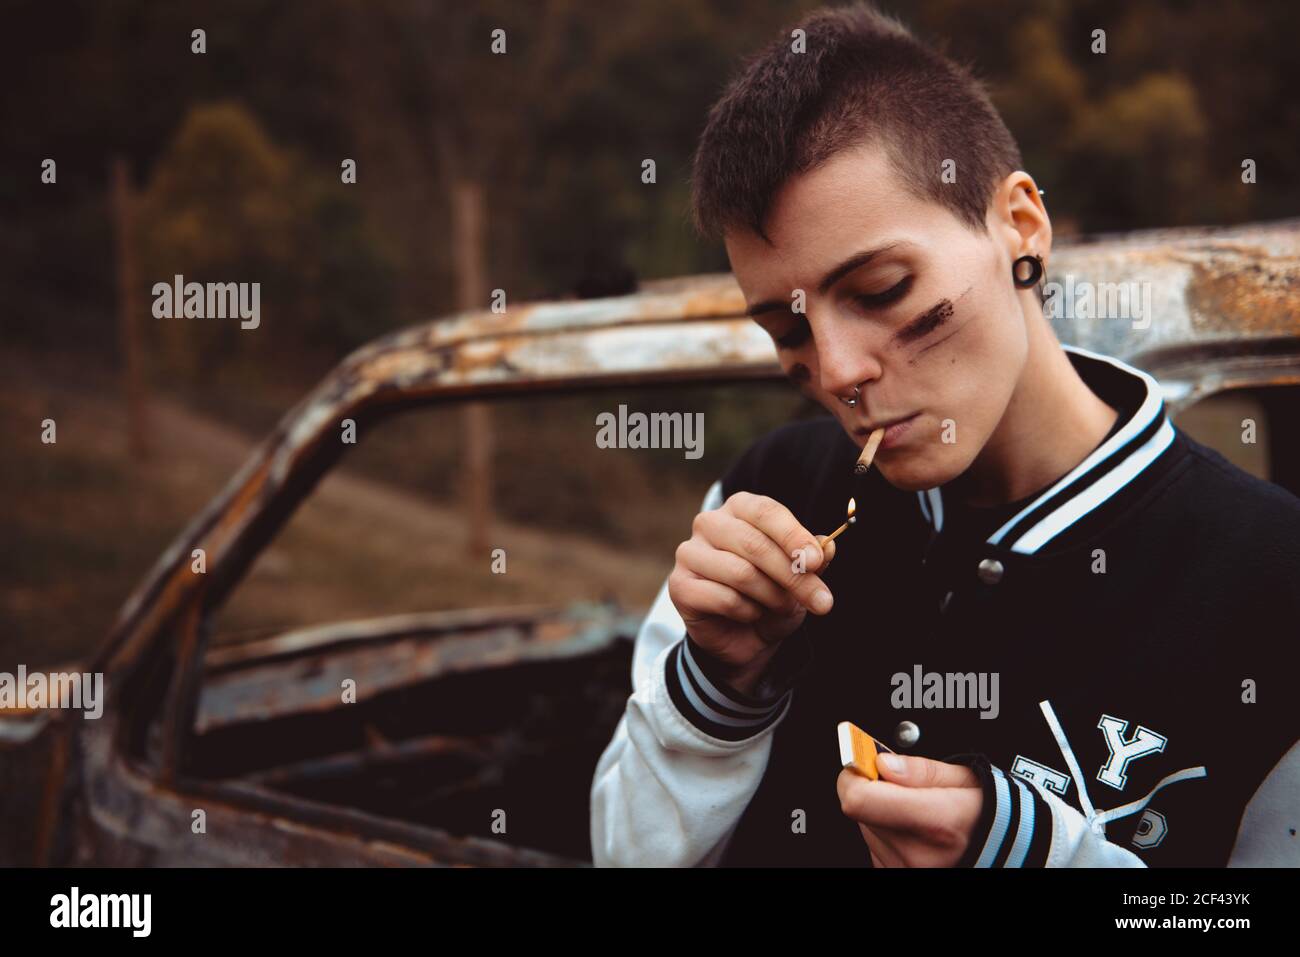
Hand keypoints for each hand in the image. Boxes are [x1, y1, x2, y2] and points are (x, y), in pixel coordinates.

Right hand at [668, 491, 835, 694]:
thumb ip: (812, 558)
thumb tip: (828, 546)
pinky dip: (748, 612)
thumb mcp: (800, 576)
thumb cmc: (771, 595)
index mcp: (739, 508)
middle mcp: (709, 523)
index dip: (794, 536)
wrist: (743, 637)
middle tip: (822, 602)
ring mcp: (689, 553)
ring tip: (781, 607)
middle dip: (793, 576)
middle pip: (755, 545)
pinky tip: (750, 614)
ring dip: (772, 597)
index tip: (818, 562)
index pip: (766, 511)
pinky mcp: (680, 585)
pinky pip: (724, 599)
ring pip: (741, 573)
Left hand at [836, 753, 983, 867]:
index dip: (853, 776)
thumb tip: (883, 763)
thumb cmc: (992, 816)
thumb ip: (921, 770)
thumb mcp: (967, 779)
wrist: (1012, 853)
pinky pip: (877, 848)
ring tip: (919, 813)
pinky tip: (917, 833)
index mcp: (934, 821)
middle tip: (905, 788)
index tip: (862, 763)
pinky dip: (889, 836)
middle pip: (863, 811)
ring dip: (883, 816)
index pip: (859, 800)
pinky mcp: (899, 878)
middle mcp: (917, 854)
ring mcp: (907, 870)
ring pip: (868, 829)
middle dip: (876, 792)